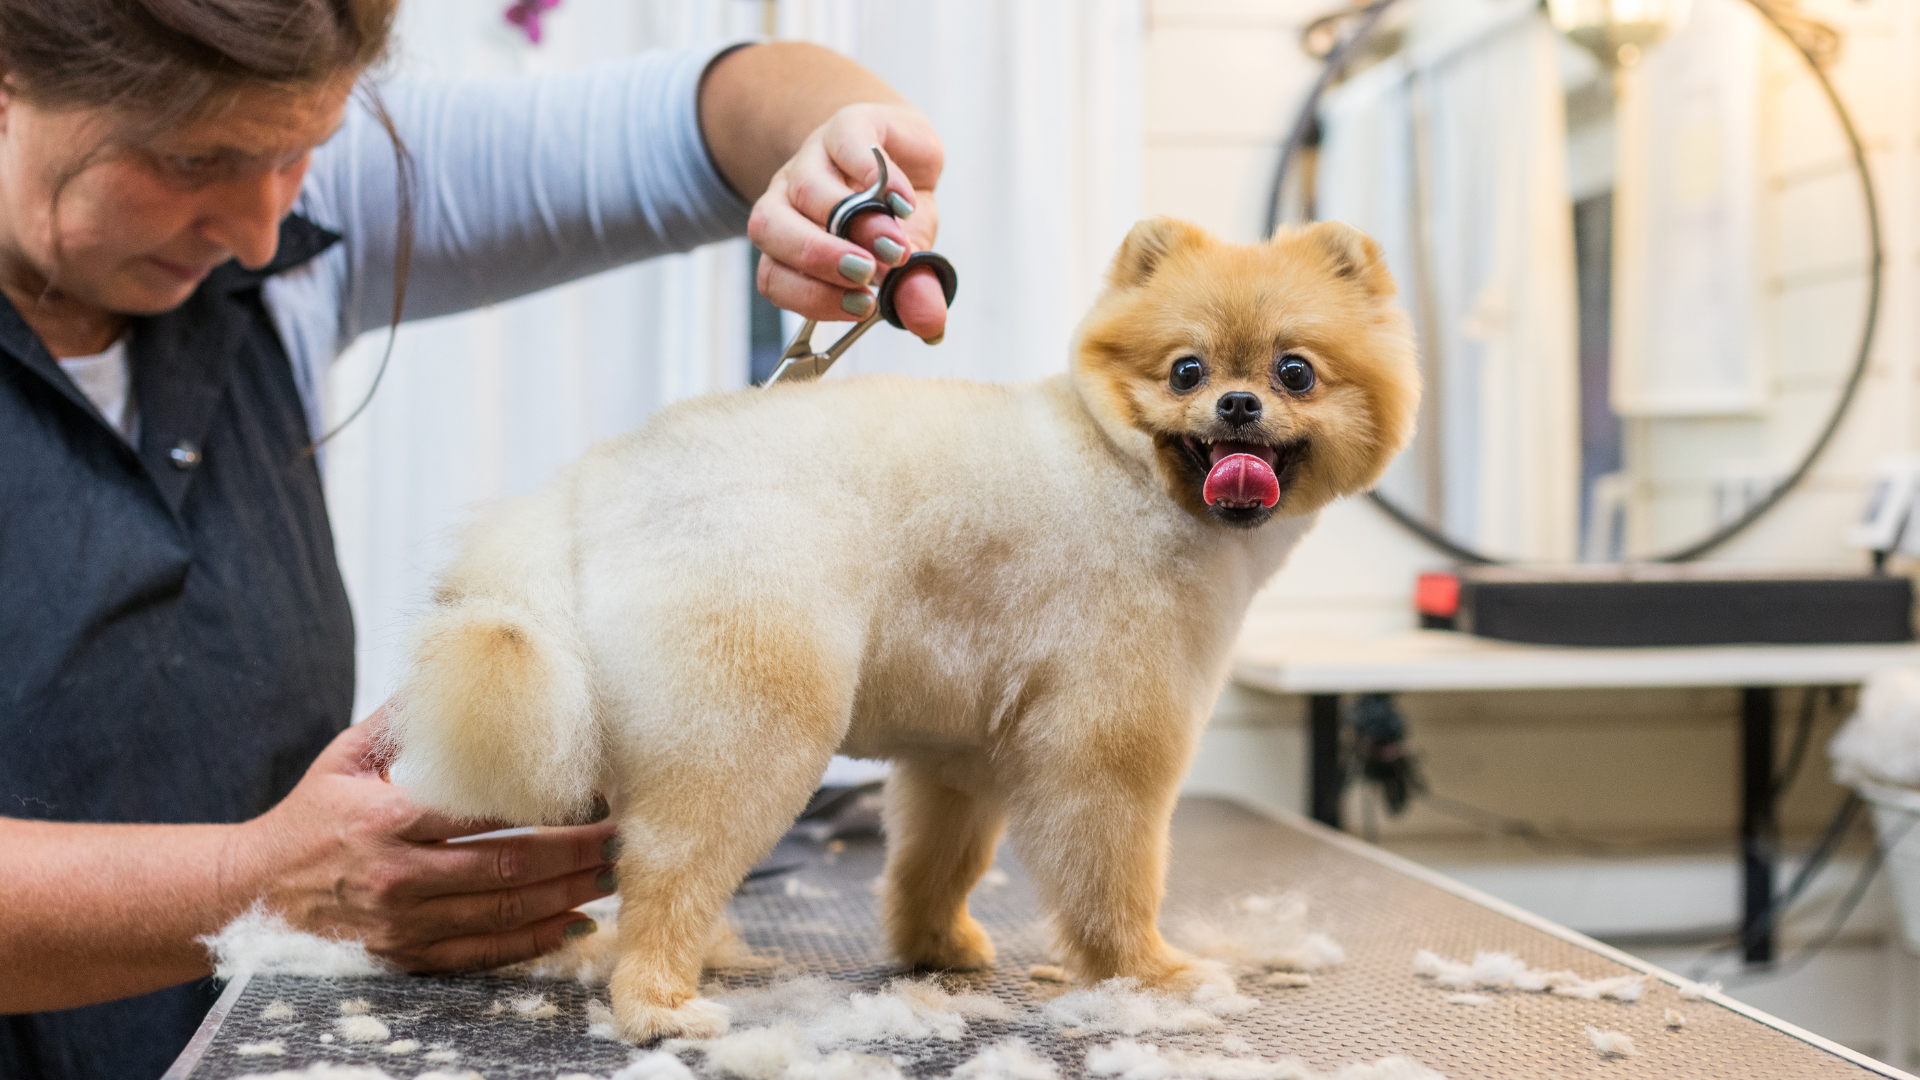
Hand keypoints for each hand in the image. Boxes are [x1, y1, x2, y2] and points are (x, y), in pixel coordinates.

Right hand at [237, 710, 616, 971]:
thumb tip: (447, 663)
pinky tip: (572, 925)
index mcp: (388, 819)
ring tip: (611, 878)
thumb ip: (400, 720)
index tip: (594, 798)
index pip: (484, 814)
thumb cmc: (306, 818)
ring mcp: (403, 923)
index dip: (546, 810)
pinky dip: (532, 943)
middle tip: (620, 841)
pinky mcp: (405, 955)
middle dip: (574, 854)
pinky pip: (481, 954)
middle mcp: (398, 875)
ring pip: (502, 913)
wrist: (250, 892)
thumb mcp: (344, 759)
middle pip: (506, 866)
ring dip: (565, 896)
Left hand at [748, 102, 947, 340]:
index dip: (810, 296)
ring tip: (896, 246)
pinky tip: (903, 200)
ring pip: (806, 189)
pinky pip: (846, 144)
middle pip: (770, 227)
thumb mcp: (906, 259)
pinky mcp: (848, 124)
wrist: (903, 147)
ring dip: (855, 223)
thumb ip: (912, 291)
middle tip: (866, 274)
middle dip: (819, 257)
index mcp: (790, 239)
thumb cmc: (892, 212)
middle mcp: (789, 199)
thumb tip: (930, 324)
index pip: (773, 275)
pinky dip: (876, 175)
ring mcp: (814, 157)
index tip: (862, 306)